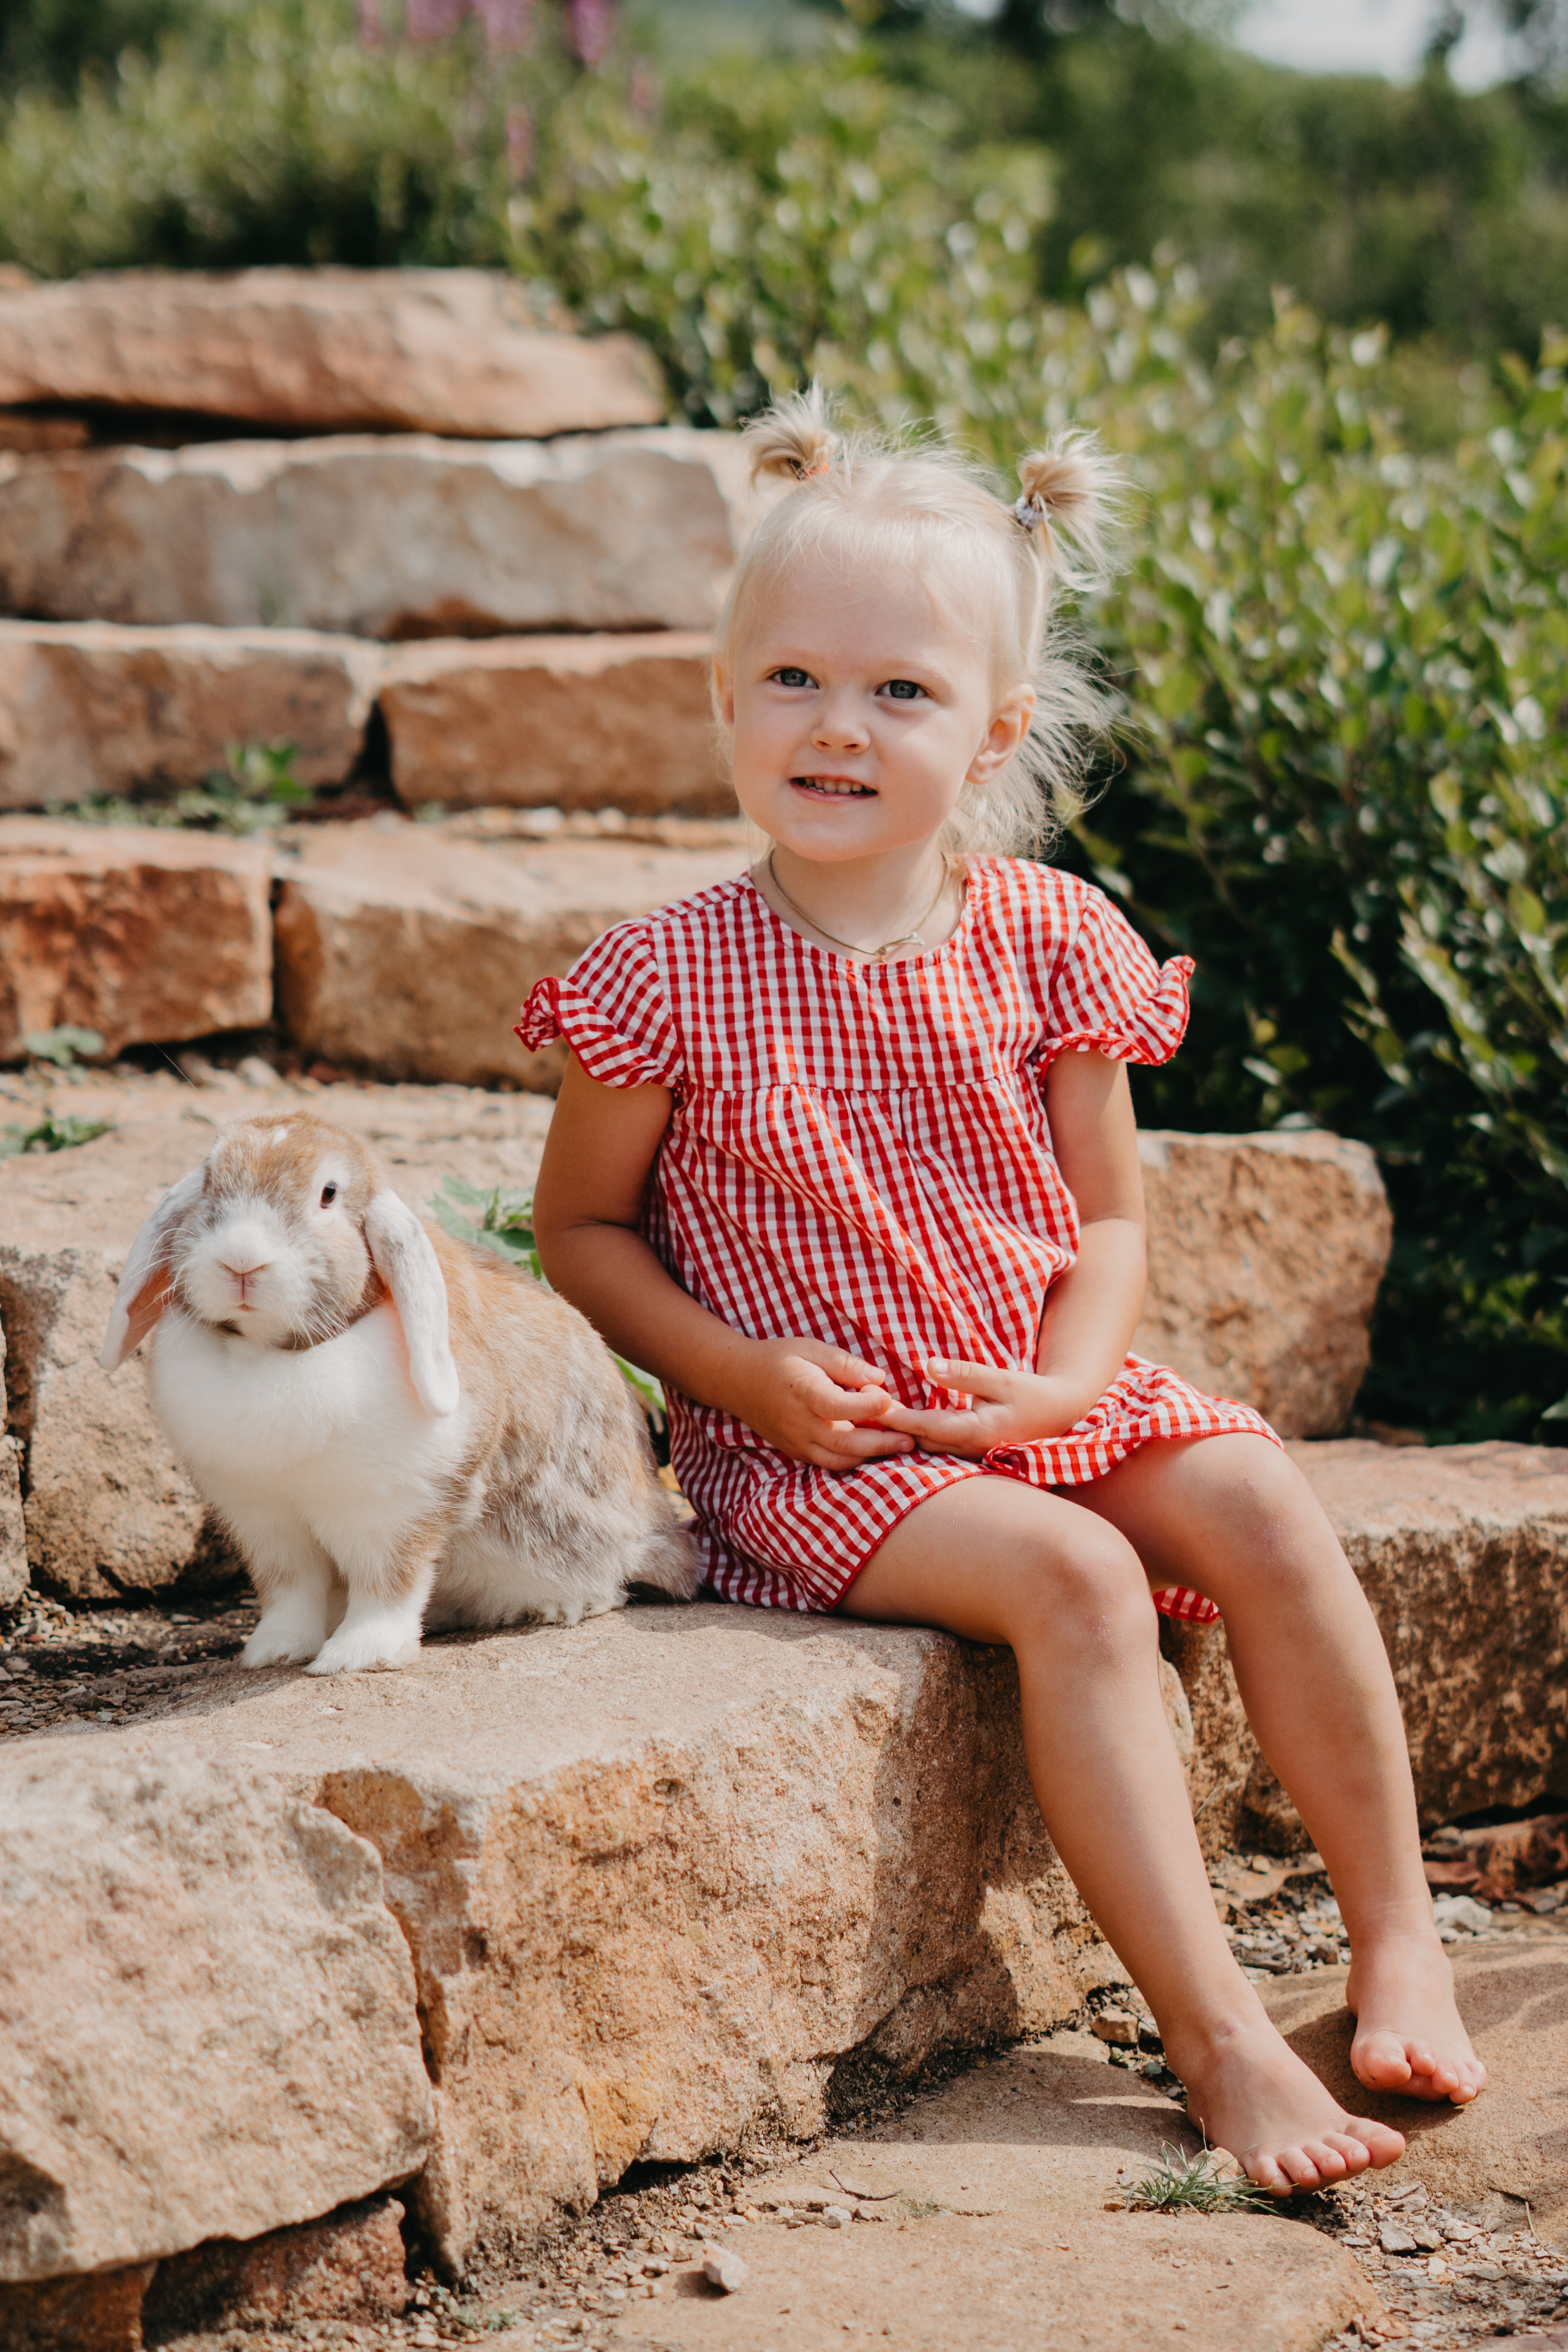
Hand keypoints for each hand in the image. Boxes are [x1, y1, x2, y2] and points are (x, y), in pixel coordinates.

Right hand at [730, 1337, 915, 1470]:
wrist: (738, 1381)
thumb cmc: (780, 1359)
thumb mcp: (812, 1349)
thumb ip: (846, 1364)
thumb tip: (880, 1378)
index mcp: (803, 1392)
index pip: (838, 1406)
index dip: (867, 1406)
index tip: (889, 1399)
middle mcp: (799, 1423)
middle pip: (844, 1442)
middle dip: (880, 1443)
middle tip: (910, 1439)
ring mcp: (796, 1442)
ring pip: (838, 1460)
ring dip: (870, 1456)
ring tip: (898, 1447)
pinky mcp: (797, 1452)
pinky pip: (828, 1463)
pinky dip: (854, 1460)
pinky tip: (874, 1450)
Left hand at [877, 1360, 1093, 1459]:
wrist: (1061, 1414)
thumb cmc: (1032, 1393)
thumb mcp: (1001, 1378)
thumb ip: (964, 1374)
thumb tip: (927, 1366)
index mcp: (977, 1431)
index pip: (926, 1427)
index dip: (895, 1418)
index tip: (869, 1406)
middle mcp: (969, 1448)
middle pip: (918, 1442)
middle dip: (887, 1429)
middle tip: (853, 1411)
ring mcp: (969, 1454)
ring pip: (924, 1447)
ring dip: (897, 1434)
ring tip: (864, 1418)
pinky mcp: (969, 1450)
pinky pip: (934, 1446)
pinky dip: (913, 1435)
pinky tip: (893, 1424)